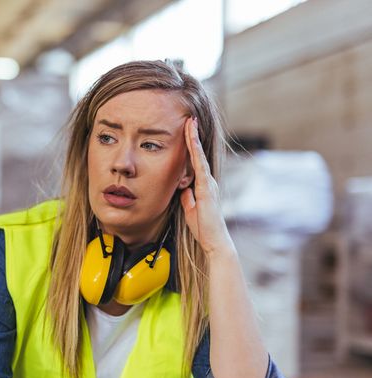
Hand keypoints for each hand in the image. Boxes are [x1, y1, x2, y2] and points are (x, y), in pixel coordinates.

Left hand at [180, 117, 233, 257]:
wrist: (213, 240)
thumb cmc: (203, 228)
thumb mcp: (190, 209)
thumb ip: (187, 197)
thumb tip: (182, 189)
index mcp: (203, 185)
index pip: (196, 161)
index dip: (191, 145)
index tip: (187, 130)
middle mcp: (208, 180)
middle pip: (199, 153)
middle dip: (193, 135)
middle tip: (189, 118)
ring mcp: (208, 182)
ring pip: (200, 155)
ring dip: (194, 138)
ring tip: (190, 121)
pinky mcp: (206, 187)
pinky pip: (199, 165)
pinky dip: (195, 151)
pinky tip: (191, 140)